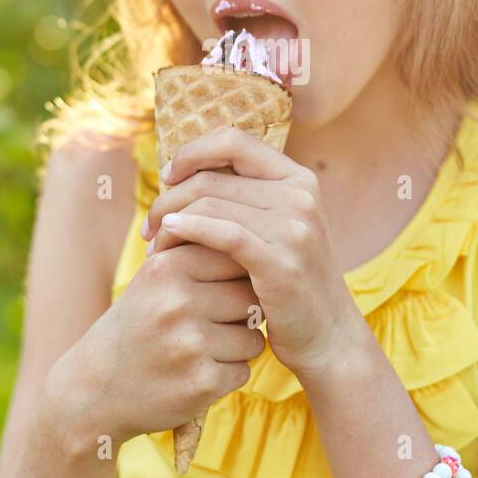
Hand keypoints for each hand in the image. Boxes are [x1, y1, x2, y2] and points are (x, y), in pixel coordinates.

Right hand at [65, 242, 267, 444]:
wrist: (94, 389)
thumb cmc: (137, 326)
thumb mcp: (155, 279)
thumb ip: (199, 254)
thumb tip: (257, 241)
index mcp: (167, 267)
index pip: (237, 258)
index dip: (237, 277)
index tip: (219, 291)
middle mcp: (178, 302)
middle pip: (251, 298)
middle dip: (241, 314)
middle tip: (211, 326)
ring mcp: (190, 344)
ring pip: (253, 339)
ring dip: (236, 349)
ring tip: (200, 351)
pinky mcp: (200, 383)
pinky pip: (242, 372)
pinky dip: (225, 377)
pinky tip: (194, 375)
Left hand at [142, 126, 362, 379]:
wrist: (328, 336)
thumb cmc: (288, 283)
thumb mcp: (278, 229)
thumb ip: (246, 199)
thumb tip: (182, 173)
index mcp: (299, 179)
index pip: (234, 141)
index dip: (193, 152)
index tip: (168, 176)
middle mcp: (300, 196)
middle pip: (213, 177)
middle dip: (170, 198)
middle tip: (149, 225)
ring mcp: (295, 228)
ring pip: (210, 204)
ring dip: (170, 220)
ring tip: (154, 244)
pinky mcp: (282, 261)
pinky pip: (222, 233)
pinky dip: (187, 230)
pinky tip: (167, 238)